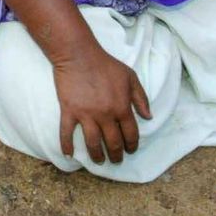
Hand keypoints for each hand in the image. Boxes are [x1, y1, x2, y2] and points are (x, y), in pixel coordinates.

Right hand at [51, 42, 150, 165]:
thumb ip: (141, 98)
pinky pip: (66, 132)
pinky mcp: (69, 111)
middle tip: (116, 160)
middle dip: (116, 155)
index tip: (130, 150)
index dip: (132, 145)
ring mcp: (86, 115)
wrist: (79, 54)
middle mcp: (105, 115)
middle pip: (113, 143)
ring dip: (97, 155)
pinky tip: (68, 154)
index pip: (130, 134)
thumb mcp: (130, 77)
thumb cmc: (106, 64)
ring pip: (92, 143)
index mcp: (122, 108)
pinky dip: (66, 145)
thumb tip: (148, 117)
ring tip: (99, 161)